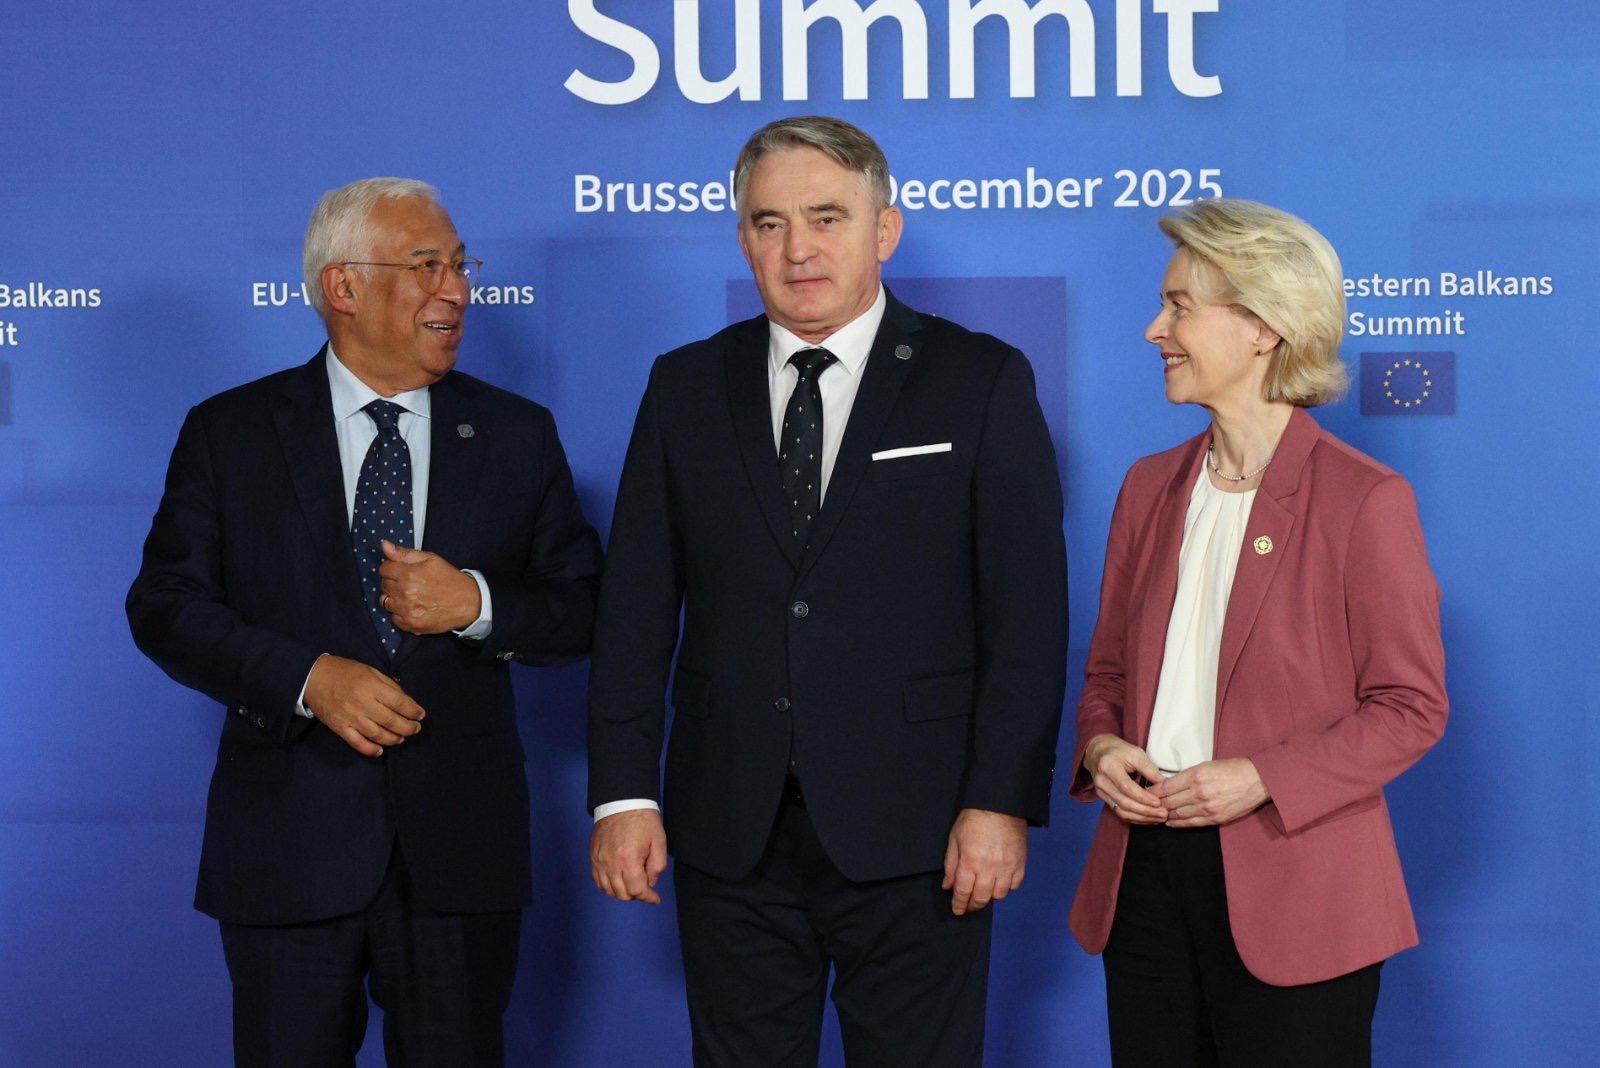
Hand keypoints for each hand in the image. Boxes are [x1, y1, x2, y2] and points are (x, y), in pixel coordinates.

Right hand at [303, 654, 424, 756]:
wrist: (313, 678)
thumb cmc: (345, 672)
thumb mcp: (370, 670)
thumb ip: (388, 685)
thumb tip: (405, 701)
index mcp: (371, 686)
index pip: (399, 703)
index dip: (413, 711)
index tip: (421, 715)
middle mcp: (362, 703)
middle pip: (391, 721)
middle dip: (408, 727)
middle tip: (415, 728)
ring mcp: (350, 718)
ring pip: (377, 734)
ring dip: (394, 739)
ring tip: (401, 738)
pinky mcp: (340, 728)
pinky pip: (357, 743)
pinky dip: (370, 749)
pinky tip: (380, 751)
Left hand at [379, 540, 480, 634]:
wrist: (469, 603)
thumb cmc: (450, 579)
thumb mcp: (431, 559)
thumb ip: (404, 553)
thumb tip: (384, 545)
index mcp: (409, 574)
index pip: (383, 569)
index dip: (392, 568)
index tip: (402, 571)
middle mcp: (405, 593)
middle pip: (384, 585)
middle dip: (393, 582)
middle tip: (410, 583)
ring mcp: (407, 611)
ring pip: (385, 602)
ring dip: (394, 598)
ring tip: (410, 596)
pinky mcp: (411, 625)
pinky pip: (393, 618)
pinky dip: (400, 613)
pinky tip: (412, 607)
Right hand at [590, 809, 668, 904]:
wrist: (621, 801)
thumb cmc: (642, 820)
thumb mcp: (658, 841)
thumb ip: (657, 866)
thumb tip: (650, 882)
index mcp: (629, 860)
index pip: (638, 890)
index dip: (649, 897)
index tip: (655, 898)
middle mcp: (611, 864)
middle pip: (622, 894)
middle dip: (636, 894)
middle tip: (645, 887)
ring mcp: (599, 861)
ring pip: (608, 890)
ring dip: (621, 892)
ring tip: (631, 883)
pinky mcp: (593, 856)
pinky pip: (597, 880)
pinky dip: (607, 885)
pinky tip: (617, 880)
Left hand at [941, 808, 1027, 915]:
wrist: (1000, 805)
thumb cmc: (973, 820)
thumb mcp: (955, 839)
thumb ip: (951, 864)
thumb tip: (948, 885)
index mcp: (970, 861)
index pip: (963, 891)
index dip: (959, 904)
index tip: (958, 910)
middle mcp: (989, 868)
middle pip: (981, 897)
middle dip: (973, 905)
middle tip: (969, 906)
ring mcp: (1007, 867)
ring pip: (999, 895)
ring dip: (990, 896)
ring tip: (984, 892)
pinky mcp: (1020, 863)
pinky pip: (1015, 885)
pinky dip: (1007, 887)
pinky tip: (1000, 882)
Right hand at [1082, 733, 1168, 823]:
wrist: (1098, 751)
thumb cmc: (1118, 751)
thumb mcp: (1136, 753)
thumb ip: (1149, 769)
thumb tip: (1165, 785)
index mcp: (1109, 767)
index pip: (1127, 787)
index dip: (1143, 797)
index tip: (1159, 802)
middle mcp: (1102, 782)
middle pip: (1124, 803)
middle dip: (1146, 811)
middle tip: (1164, 814)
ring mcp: (1101, 792)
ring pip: (1122, 812)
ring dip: (1142, 818)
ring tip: (1159, 819)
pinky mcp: (1104, 799)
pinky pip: (1120, 813)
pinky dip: (1135, 818)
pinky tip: (1149, 818)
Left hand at [1148, 758, 1267, 827]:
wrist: (1257, 780)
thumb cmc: (1232, 769)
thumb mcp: (1206, 765)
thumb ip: (1187, 776)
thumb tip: (1169, 784)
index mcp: (1196, 775)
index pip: (1166, 787)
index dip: (1152, 792)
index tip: (1145, 793)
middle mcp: (1199, 792)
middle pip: (1169, 802)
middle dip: (1156, 804)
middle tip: (1147, 805)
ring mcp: (1207, 807)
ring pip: (1178, 814)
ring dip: (1166, 815)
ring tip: (1157, 814)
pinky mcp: (1216, 818)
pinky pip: (1191, 823)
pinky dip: (1178, 823)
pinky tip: (1170, 822)